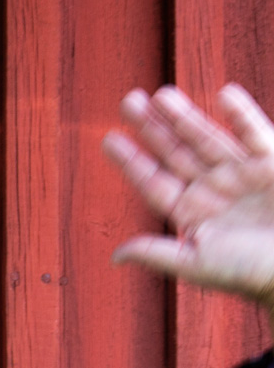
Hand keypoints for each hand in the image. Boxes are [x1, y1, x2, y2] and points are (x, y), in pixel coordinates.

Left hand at [104, 83, 273, 311]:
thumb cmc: (250, 272)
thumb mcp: (197, 263)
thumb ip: (157, 253)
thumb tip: (115, 255)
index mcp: (192, 212)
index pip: (154, 181)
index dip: (132, 161)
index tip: (109, 139)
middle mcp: (213, 188)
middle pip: (175, 152)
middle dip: (152, 128)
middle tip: (128, 101)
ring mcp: (242, 173)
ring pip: (207, 138)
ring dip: (185, 116)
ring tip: (161, 95)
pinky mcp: (273, 163)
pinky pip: (255, 133)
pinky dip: (242, 115)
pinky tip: (224, 95)